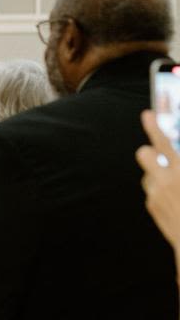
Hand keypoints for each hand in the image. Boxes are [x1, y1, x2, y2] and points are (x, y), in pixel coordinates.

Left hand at [138, 111, 179, 248]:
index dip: (154, 126)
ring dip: (158, 171)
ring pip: (149, 172)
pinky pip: (152, 189)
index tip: (148, 114)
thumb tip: (172, 156)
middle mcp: (168, 180)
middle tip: (156, 147)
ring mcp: (157, 193)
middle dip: (149, 148)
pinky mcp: (151, 205)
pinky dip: (160, 189)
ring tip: (174, 181)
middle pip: (145, 154)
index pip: (164, 143)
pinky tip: (174, 198)